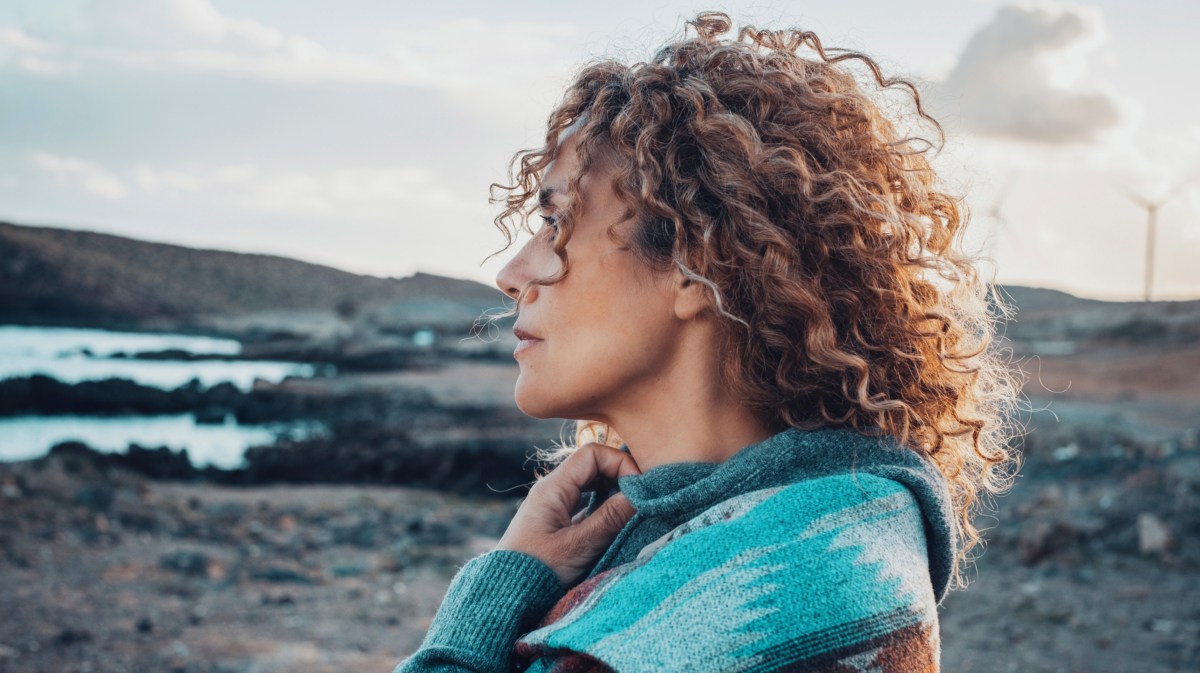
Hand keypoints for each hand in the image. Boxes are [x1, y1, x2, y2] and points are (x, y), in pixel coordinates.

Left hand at [496, 442, 640, 585]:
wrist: (505, 596)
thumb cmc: (536, 571)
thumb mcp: (578, 546)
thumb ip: (610, 518)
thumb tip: (641, 494)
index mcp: (553, 488)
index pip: (592, 454)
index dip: (620, 463)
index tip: (638, 488)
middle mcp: (552, 491)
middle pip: (592, 466)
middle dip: (619, 476)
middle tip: (641, 497)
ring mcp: (554, 506)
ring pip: (590, 485)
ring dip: (613, 492)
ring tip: (632, 509)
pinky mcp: (556, 524)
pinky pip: (585, 504)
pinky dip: (603, 507)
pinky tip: (616, 523)